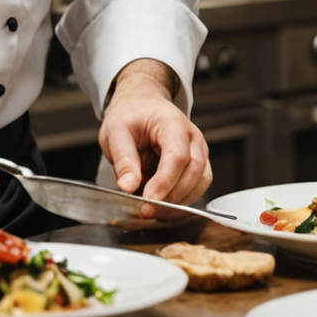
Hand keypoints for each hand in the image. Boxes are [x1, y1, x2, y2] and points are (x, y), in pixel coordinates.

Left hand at [100, 59, 211, 218]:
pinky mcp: (197, 163)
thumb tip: (128, 186)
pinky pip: (198, 186)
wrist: (141, 105)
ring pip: (200, 181)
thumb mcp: (115, 132)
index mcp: (172, 122)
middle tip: (147, 211)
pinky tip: (163, 206)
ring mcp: (198, 150)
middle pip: (195, 171)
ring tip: (153, 211)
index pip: (178, 156)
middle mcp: (192, 136)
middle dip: (173, 197)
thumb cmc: (130, 115)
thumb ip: (123, 158)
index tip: (148, 201)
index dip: (165, 182)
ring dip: (179, 202)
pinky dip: (182, 200)